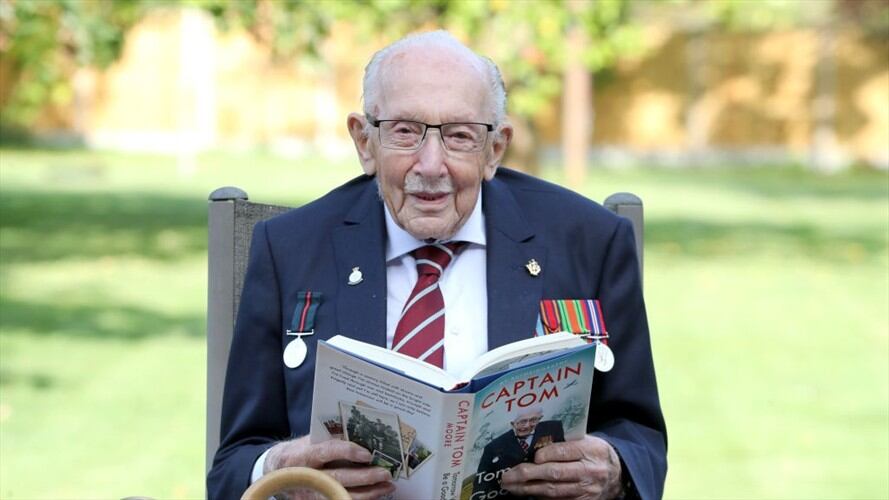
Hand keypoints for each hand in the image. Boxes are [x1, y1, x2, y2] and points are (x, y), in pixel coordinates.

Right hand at [264, 436, 394, 499]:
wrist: (276, 471)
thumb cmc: (299, 451)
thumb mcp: (310, 440)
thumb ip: (332, 438)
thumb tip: (364, 435)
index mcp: (303, 454)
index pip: (327, 452)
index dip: (347, 451)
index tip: (367, 454)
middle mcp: (306, 476)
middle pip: (338, 478)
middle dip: (365, 477)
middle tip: (385, 473)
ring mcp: (309, 494)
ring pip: (341, 495)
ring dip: (369, 493)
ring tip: (387, 486)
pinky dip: (360, 499)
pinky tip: (375, 494)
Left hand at [499, 435, 622, 498]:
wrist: (617, 474)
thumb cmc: (594, 453)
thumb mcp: (586, 440)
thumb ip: (565, 441)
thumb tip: (533, 441)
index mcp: (590, 450)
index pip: (566, 452)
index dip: (547, 454)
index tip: (532, 456)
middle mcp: (589, 471)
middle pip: (556, 474)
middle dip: (528, 475)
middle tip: (508, 475)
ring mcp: (586, 490)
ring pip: (554, 491)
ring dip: (528, 489)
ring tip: (510, 486)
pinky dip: (540, 498)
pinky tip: (526, 494)